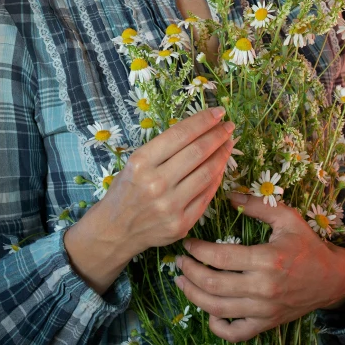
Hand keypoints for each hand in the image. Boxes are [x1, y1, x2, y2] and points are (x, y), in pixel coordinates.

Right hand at [101, 106, 235, 257]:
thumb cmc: (125, 191)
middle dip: (218, 135)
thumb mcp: (135, 163)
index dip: (203, 121)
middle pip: (198, 152)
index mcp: (141, 162)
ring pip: (207, 173)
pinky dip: (217, 178)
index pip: (180, 134)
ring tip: (229, 144)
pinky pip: (207, 196)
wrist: (114, 231)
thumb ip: (164, 149)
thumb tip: (200, 130)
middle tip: (229, 125)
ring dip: (222, 155)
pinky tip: (221, 167)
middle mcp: (156, 183)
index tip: (218, 112)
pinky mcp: (181, 224)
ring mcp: (170, 206)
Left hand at [174, 192, 344, 341]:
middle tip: (178, 261)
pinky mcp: (266, 324)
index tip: (186, 243)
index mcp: (267, 259)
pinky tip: (208, 312)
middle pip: (213, 286)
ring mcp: (263, 310)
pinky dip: (217, 327)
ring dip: (194, 296)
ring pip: (218, 310)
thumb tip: (228, 195)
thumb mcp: (286, 218)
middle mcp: (263, 288)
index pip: (220, 258)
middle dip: (189, 272)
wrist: (331, 279)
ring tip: (182, 281)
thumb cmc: (307, 244)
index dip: (197, 251)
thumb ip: (256, 205)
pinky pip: (235, 333)